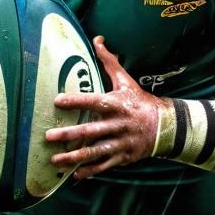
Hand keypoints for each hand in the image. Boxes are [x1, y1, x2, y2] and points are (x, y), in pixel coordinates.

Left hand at [46, 37, 165, 179]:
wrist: (165, 127)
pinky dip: (89, 171)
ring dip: (74, 157)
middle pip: (91, 131)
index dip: (76, 101)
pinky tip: (74, 174)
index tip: (57, 101)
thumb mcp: (126, 81)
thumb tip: (98, 40)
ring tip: (55, 160)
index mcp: (117, 104)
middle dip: (69, 135)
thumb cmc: (140, 101)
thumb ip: (109, 62)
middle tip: (49, 136)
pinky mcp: (123, 156)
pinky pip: (104, 165)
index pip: (94, 102)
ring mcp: (120, 142)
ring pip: (94, 152)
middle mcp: (118, 124)